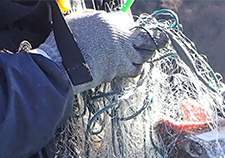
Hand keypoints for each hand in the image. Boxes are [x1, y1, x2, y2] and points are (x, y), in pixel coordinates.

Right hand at [39, 10, 167, 92]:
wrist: (64, 63)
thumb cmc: (67, 42)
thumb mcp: (81, 21)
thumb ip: (96, 20)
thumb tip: (104, 20)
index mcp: (109, 22)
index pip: (128, 20)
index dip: (131, 25)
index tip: (132, 29)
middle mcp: (120, 37)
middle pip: (146, 37)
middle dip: (155, 38)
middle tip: (159, 39)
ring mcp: (121, 54)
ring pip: (144, 54)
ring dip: (146, 53)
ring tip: (146, 52)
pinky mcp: (119, 70)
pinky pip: (135, 69)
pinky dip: (137, 68)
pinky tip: (134, 66)